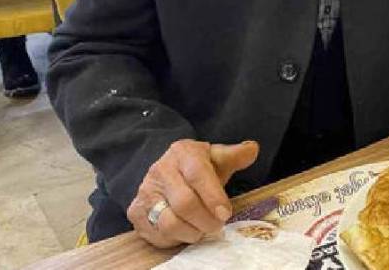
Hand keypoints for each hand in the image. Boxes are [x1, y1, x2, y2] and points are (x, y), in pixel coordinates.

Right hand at [127, 140, 259, 247]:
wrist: (165, 173)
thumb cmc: (197, 168)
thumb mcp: (216, 158)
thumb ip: (235, 156)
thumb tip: (252, 149)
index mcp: (183, 153)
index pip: (198, 174)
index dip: (213, 196)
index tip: (225, 213)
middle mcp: (160, 170)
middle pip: (185, 203)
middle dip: (206, 220)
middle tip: (218, 225)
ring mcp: (145, 192)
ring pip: (170, 223)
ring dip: (192, 232)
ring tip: (203, 229)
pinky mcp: (136, 213)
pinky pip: (158, 235)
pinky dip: (177, 238)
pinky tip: (186, 230)